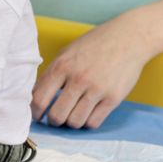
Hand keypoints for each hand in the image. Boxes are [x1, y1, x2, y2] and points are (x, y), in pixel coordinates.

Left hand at [31, 18, 156, 128]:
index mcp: (62, 66)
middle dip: (52, 121)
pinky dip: (87, 123)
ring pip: (75, 122)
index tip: (36, 115)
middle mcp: (78, 79)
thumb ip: (52, 73)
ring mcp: (97, 89)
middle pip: (57, 115)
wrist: (128, 38)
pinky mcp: (113, 98)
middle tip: (55, 118)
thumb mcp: (68, 52)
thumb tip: (36, 96)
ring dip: (70, 123)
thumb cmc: (95, 44)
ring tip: (72, 115)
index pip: (39, 99)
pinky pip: (94, 123)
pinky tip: (87, 114)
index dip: (34, 112)